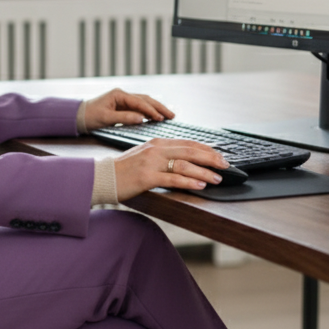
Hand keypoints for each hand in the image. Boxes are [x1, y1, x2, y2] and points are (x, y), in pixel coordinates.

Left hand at [82, 87, 174, 131]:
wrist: (79, 116)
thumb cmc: (90, 116)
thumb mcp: (106, 118)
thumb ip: (124, 118)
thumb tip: (142, 118)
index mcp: (119, 95)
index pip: (140, 102)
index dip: (151, 110)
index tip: (161, 118)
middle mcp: (123, 95)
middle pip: (145, 100)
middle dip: (159, 107)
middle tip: (172, 116)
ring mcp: (123, 100)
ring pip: (144, 103)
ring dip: (156, 109)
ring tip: (168, 116)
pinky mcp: (123, 106)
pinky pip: (139, 108)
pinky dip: (148, 112)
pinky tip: (155, 118)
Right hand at [113, 138, 229, 200]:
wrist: (103, 177)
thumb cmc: (124, 169)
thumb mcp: (145, 155)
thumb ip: (163, 155)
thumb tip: (185, 160)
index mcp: (157, 143)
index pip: (188, 143)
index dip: (207, 149)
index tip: (220, 155)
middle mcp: (156, 149)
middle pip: (190, 151)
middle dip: (211, 158)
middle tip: (226, 165)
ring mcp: (151, 163)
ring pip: (184, 165)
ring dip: (204, 172)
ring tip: (217, 178)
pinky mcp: (147, 177)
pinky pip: (173, 179)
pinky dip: (189, 182)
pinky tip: (200, 185)